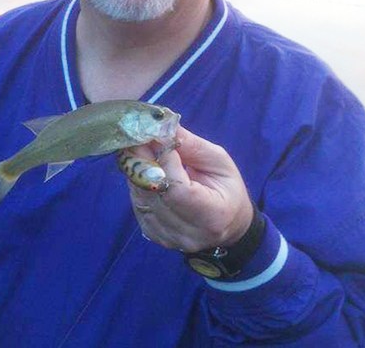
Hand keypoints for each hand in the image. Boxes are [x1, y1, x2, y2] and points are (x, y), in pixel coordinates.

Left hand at [127, 126, 253, 251]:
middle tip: (137, 136)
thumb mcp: (218, 161)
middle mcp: (189, 233)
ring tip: (139, 148)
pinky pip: (137, 204)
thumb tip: (162, 127)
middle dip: (142, 160)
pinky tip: (143, 169)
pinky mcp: (154, 235)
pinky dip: (137, 183)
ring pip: (140, 197)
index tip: (156, 136)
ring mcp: (169, 237)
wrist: (229, 224)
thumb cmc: (227, 188)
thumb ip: (191, 146)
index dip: (163, 161)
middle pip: (153, 193)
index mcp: (213, 215)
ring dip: (135, 169)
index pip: (177, 189)